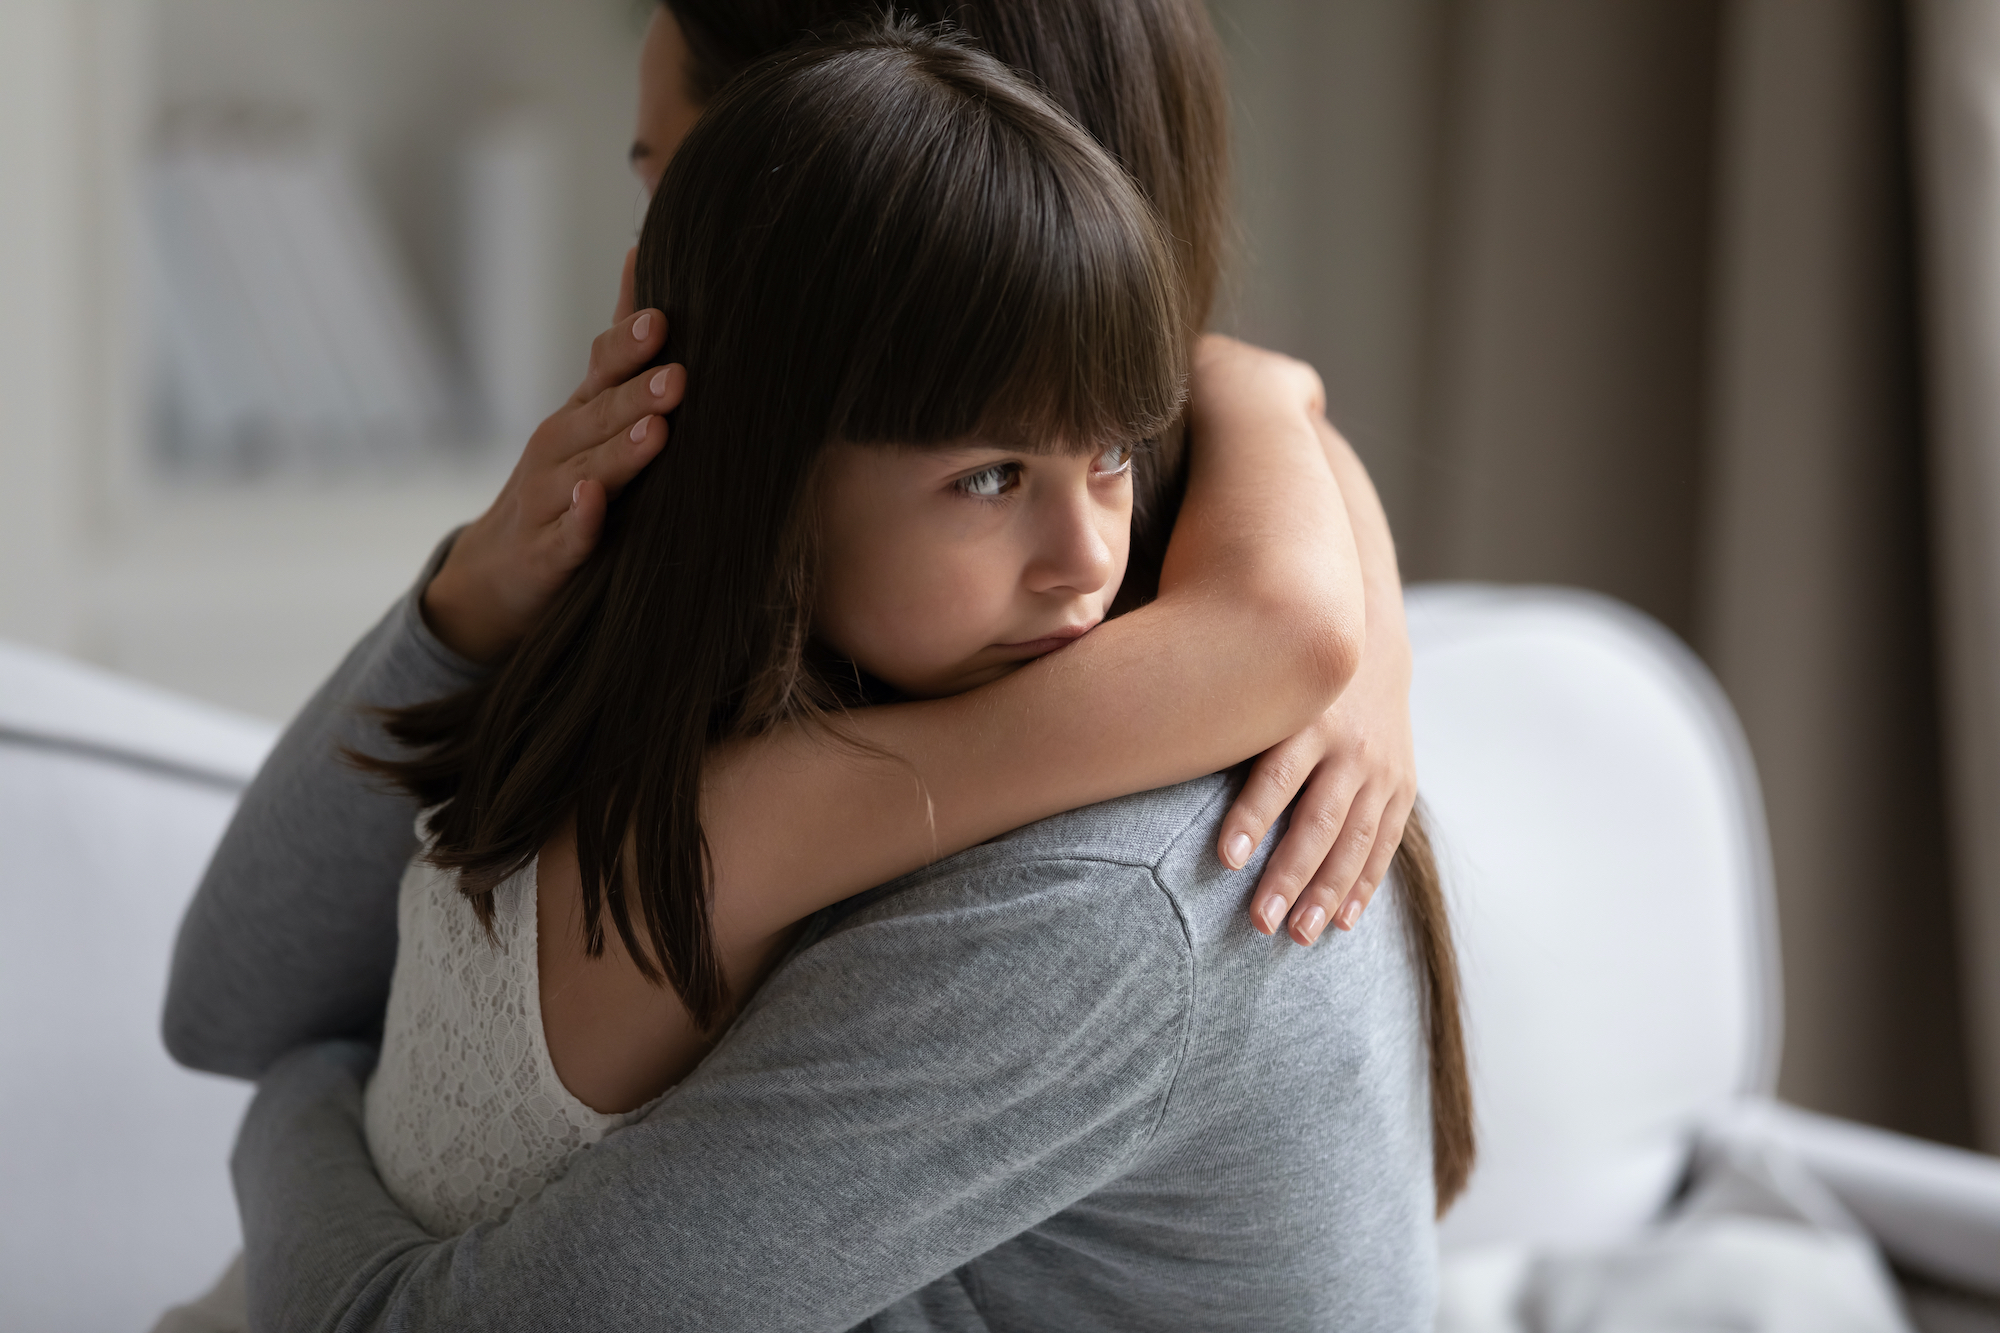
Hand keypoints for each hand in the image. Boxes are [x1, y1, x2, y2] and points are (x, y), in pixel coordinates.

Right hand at [423, 248, 686, 661]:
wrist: (497, 573)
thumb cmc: (562, 482)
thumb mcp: (588, 413)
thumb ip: (620, 347)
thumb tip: (644, 254)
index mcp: (578, 415)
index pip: (601, 371)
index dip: (627, 347)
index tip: (662, 320)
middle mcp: (557, 449)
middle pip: (598, 417)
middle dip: (636, 395)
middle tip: (679, 377)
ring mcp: (547, 502)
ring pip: (584, 472)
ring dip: (618, 453)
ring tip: (655, 432)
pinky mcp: (545, 556)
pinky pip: (565, 538)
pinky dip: (579, 522)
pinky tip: (593, 502)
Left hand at [1218, 591, 1415, 946]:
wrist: (1368, 645)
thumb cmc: (1282, 671)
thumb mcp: (1255, 678)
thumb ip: (1212, 707)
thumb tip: (1136, 734)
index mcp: (1306, 717)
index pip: (1277, 773)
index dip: (1253, 816)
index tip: (1226, 858)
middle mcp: (1348, 745)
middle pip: (1318, 820)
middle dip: (1289, 874)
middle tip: (1259, 922)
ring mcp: (1379, 768)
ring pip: (1354, 840)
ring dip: (1327, 893)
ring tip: (1298, 934)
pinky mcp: (1400, 785)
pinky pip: (1382, 843)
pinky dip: (1364, 885)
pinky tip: (1342, 923)